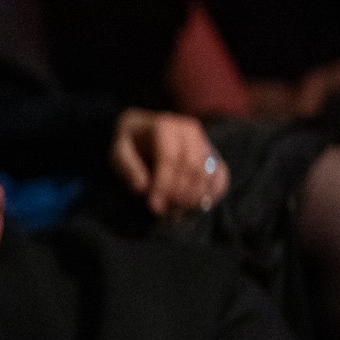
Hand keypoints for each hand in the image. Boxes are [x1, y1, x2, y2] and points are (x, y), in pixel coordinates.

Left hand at [112, 108, 226, 217]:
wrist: (144, 133)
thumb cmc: (131, 145)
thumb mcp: (119, 153)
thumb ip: (129, 169)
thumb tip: (142, 188)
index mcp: (165, 127)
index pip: (170, 157)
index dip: (163, 183)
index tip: (153, 204)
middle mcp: (190, 131)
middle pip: (192, 167)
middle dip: (178, 193)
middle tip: (163, 212)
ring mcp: (205, 142)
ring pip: (208, 174)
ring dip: (193, 198)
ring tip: (174, 212)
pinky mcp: (213, 156)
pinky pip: (220, 178)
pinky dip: (209, 196)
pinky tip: (191, 207)